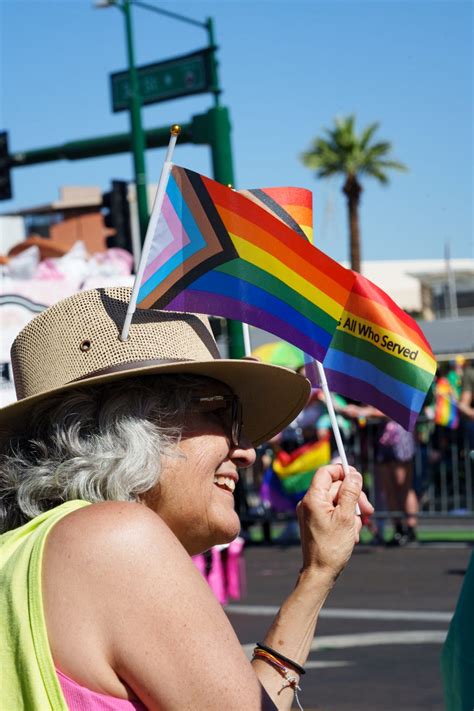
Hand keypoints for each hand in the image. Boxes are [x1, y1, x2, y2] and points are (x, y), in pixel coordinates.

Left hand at [296, 464, 373, 579]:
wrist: (320, 573)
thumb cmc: (332, 547)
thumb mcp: (346, 517)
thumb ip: (350, 493)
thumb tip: (354, 474)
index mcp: (313, 498)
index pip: (326, 472)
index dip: (342, 471)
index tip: (358, 478)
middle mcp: (309, 503)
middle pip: (335, 487)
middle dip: (353, 498)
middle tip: (367, 511)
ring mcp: (312, 513)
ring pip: (337, 501)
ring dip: (352, 512)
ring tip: (357, 529)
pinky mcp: (316, 522)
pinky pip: (333, 513)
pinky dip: (345, 520)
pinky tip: (352, 534)